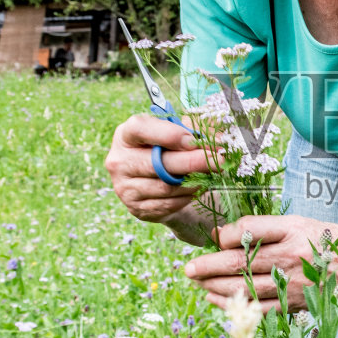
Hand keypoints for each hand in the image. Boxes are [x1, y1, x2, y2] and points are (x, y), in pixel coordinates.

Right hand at [104, 113, 215, 236]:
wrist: (153, 182)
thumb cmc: (165, 150)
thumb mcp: (175, 133)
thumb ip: (193, 130)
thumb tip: (218, 138)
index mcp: (125, 135)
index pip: (140, 129)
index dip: (168, 134)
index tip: (193, 140)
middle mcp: (119, 161)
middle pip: (157, 163)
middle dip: (193, 161)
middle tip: (219, 160)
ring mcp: (125, 187)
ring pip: (166, 186)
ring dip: (194, 181)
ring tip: (213, 174)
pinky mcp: (136, 207)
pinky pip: (168, 204)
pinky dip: (188, 196)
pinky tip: (199, 188)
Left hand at [183, 215, 337, 310]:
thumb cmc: (325, 241)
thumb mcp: (298, 223)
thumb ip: (261, 227)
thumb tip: (219, 235)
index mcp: (293, 230)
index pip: (250, 230)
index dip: (226, 235)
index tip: (215, 237)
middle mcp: (291, 257)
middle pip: (241, 262)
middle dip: (208, 266)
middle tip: (188, 268)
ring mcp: (292, 284)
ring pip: (244, 287)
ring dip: (215, 287)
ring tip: (197, 283)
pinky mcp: (293, 304)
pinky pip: (257, 308)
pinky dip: (233, 305)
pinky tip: (216, 300)